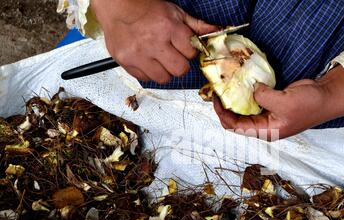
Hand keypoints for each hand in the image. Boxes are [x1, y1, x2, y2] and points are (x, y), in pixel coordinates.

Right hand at [91, 0, 216, 82]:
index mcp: (169, 28)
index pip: (191, 52)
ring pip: (163, 78)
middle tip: (172, 55)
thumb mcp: (175, 13)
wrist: (117, 6)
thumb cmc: (147, 9)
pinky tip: (147, 60)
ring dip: (164, 71)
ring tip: (159, 59)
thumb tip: (216, 32)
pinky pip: (146, 78)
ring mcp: (139, 55)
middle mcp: (154, 43)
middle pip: (179, 69)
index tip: (183, 47)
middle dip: (179, 64)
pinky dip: (149, 72)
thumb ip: (196, 25)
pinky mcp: (127, 62)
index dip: (189, 51)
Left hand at [213, 65, 343, 139]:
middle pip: (236, 119)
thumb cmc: (309, 106)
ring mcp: (267, 114)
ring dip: (234, 99)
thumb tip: (252, 88)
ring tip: (224, 85)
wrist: (326, 96)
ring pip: (243, 109)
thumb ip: (263, 96)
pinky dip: (245, 92)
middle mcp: (264, 125)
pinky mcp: (271, 103)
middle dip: (225, 107)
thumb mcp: (284, 102)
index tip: (215, 100)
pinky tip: (239, 82)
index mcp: (266, 131)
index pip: (236, 127)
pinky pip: (253, 99)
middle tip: (216, 91)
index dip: (223, 115)